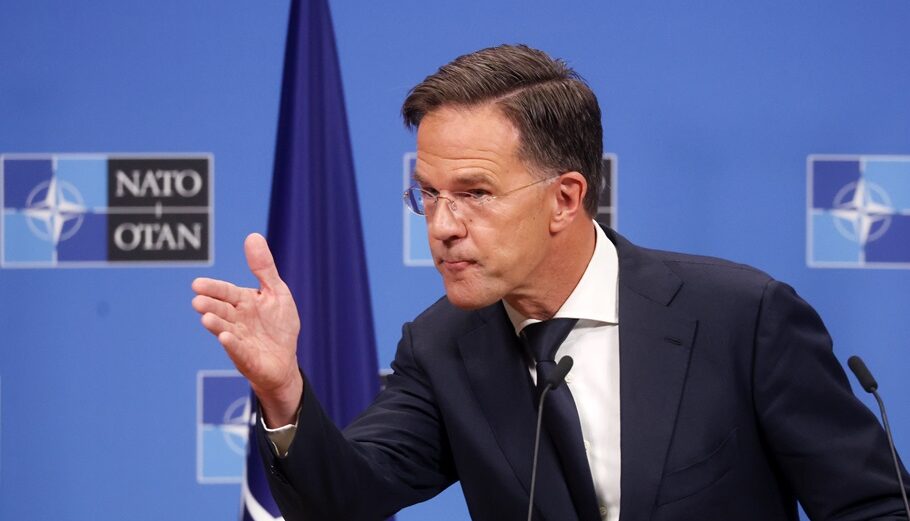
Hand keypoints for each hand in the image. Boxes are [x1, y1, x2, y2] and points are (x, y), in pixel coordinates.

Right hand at [191, 233, 302, 425]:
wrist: (285, 361)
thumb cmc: (278, 325)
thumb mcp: (276, 292)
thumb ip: (264, 267)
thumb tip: (253, 236)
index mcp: (243, 302)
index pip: (226, 292)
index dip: (213, 289)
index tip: (196, 285)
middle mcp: (237, 321)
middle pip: (222, 311)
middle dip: (210, 306)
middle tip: (198, 301)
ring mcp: (241, 340)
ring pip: (225, 330)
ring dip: (216, 325)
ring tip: (206, 318)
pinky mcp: (248, 359)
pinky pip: (239, 351)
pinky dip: (232, 345)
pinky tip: (225, 339)